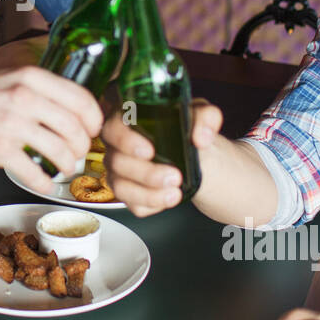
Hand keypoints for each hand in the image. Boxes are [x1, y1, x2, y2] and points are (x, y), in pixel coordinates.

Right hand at [0, 65, 99, 190]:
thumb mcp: (13, 77)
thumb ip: (43, 88)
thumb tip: (77, 108)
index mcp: (31, 77)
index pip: (81, 99)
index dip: (94, 119)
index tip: (93, 129)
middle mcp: (23, 98)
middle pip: (74, 128)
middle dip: (83, 146)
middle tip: (79, 152)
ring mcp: (10, 124)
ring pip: (60, 151)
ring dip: (69, 165)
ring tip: (66, 167)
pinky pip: (34, 173)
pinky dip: (45, 182)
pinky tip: (45, 181)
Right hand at [103, 98, 222, 216]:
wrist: (200, 158)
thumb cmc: (190, 132)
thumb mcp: (202, 115)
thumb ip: (206, 117)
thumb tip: (201, 137)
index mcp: (128, 120)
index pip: (113, 127)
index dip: (125, 140)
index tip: (149, 151)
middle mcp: (119, 146)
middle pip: (115, 160)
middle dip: (145, 172)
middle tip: (173, 176)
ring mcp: (121, 170)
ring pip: (121, 186)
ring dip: (148, 194)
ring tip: (175, 193)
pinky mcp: (129, 192)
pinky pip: (133, 204)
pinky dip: (151, 204)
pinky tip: (168, 198)